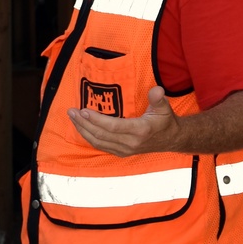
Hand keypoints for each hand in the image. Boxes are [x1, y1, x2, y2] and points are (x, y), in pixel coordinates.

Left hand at [68, 86, 182, 156]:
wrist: (171, 140)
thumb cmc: (165, 121)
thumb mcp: (164, 108)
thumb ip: (158, 99)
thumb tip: (156, 90)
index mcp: (139, 131)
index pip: (112, 126)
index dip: (96, 119)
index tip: (83, 110)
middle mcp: (130, 143)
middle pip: (100, 135)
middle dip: (83, 123)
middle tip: (71, 112)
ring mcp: (124, 150)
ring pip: (98, 142)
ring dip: (83, 130)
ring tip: (72, 118)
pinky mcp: (120, 152)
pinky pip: (100, 146)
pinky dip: (88, 137)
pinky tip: (81, 128)